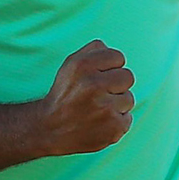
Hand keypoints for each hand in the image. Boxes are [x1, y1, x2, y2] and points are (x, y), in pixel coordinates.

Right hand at [30, 40, 133, 156]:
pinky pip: (128, 118)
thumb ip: (93, 50)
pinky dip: (116, 122)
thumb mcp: (70, 65)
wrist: (49, 130)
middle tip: (98, 95)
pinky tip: (99, 124)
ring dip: (116, 105)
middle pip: (128, 77)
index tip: (98, 77)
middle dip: (116, 86)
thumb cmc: (65, 94)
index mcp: (82, 65)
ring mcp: (105, 108)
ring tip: (97, 111)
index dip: (110, 67)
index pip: (118, 57)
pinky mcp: (114, 127)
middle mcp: (93, 85)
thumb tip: (113, 50)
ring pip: (129, 99)